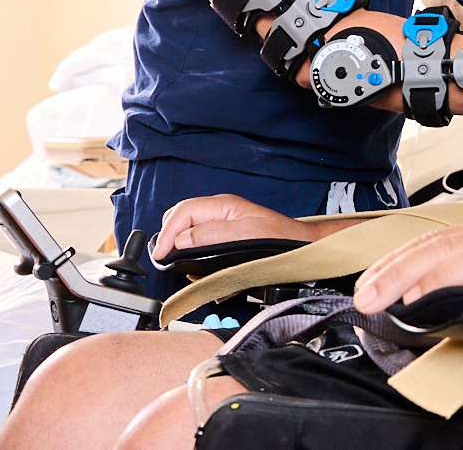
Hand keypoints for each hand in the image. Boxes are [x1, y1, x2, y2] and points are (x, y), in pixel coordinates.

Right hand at [149, 193, 320, 261]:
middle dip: (168, 232)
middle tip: (163, 257)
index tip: (161, 254)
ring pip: (187, 223)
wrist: (301, 244)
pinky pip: (198, 232)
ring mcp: (222, 219)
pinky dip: (187, 242)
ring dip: (176, 238)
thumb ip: (213, 235)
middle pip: (181, 214)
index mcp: (223, 206)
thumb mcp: (246, 236)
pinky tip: (187, 254)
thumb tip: (182, 240)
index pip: (184, 212)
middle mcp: (220, 209)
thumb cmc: (280, 239)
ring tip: (171, 257)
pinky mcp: (225, 231)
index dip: (168, 232)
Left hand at [353, 222, 462, 313]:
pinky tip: (439, 298)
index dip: (397, 260)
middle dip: (396, 271)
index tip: (367, 283)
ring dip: (421, 278)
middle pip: (440, 246)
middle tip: (365, 297)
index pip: (436, 240)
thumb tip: (425, 300)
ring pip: (462, 257)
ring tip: (392, 299)